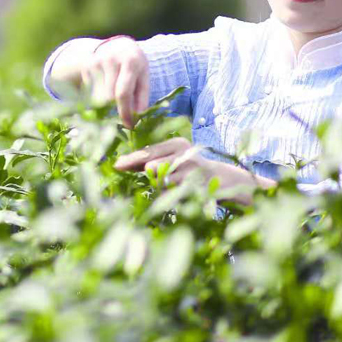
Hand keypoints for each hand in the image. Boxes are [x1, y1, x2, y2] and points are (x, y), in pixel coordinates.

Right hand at [83, 37, 151, 126]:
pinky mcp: (87, 66)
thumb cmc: (135, 65)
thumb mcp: (143, 76)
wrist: (118, 45)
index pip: (123, 93)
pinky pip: (91, 91)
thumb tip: (137, 117)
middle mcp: (111, 60)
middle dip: (115, 109)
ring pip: (98, 96)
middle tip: (120, 114)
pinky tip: (105, 87)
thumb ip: (142, 96)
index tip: (128, 125)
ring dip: (106, 104)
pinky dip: (98, 96)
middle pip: (108, 97)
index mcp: (130, 62)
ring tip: (114, 99)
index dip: (124, 111)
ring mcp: (96, 62)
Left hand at [115, 137, 256, 202]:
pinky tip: (181, 193)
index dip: (130, 160)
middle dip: (148, 176)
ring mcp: (193, 171)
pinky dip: (171, 197)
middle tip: (158, 177)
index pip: (148, 152)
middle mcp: (185, 154)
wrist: (225, 181)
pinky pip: (173, 195)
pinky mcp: (198, 187)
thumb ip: (150, 160)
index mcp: (177, 144)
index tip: (116, 166)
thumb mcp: (172, 160)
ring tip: (174, 185)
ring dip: (161, 188)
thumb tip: (120, 164)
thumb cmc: (190, 170)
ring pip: (161, 183)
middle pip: (151, 167)